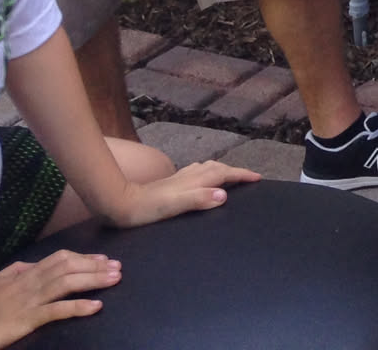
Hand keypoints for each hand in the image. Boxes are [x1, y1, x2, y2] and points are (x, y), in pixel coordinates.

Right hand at [0, 249, 120, 347]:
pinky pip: (57, 310)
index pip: (61, 258)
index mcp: (26, 273)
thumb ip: (16, 271)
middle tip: (117, 267)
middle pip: (69, 267)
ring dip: (94, 280)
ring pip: (68, 283)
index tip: (103, 260)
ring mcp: (32, 300)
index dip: (84, 258)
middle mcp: (32, 282)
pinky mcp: (29, 318)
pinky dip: (78, 306)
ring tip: (115, 279)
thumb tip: (31, 264)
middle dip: (95, 266)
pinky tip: (96, 306)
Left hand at [106, 160, 259, 228]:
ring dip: (222, 169)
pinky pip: (197, 172)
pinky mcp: (171, 183)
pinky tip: (200, 178)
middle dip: (235, 171)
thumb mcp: (173, 206)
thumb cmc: (147, 209)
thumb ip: (198, 199)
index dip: (241, 175)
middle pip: (218, 167)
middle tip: (248, 177)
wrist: (120, 203)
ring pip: (207, 168)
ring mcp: (179, 178)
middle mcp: (189, 176)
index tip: (258, 178)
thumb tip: (224, 194)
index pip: (224, 174)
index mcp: (194, 181)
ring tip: (230, 175)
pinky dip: (207, 172)